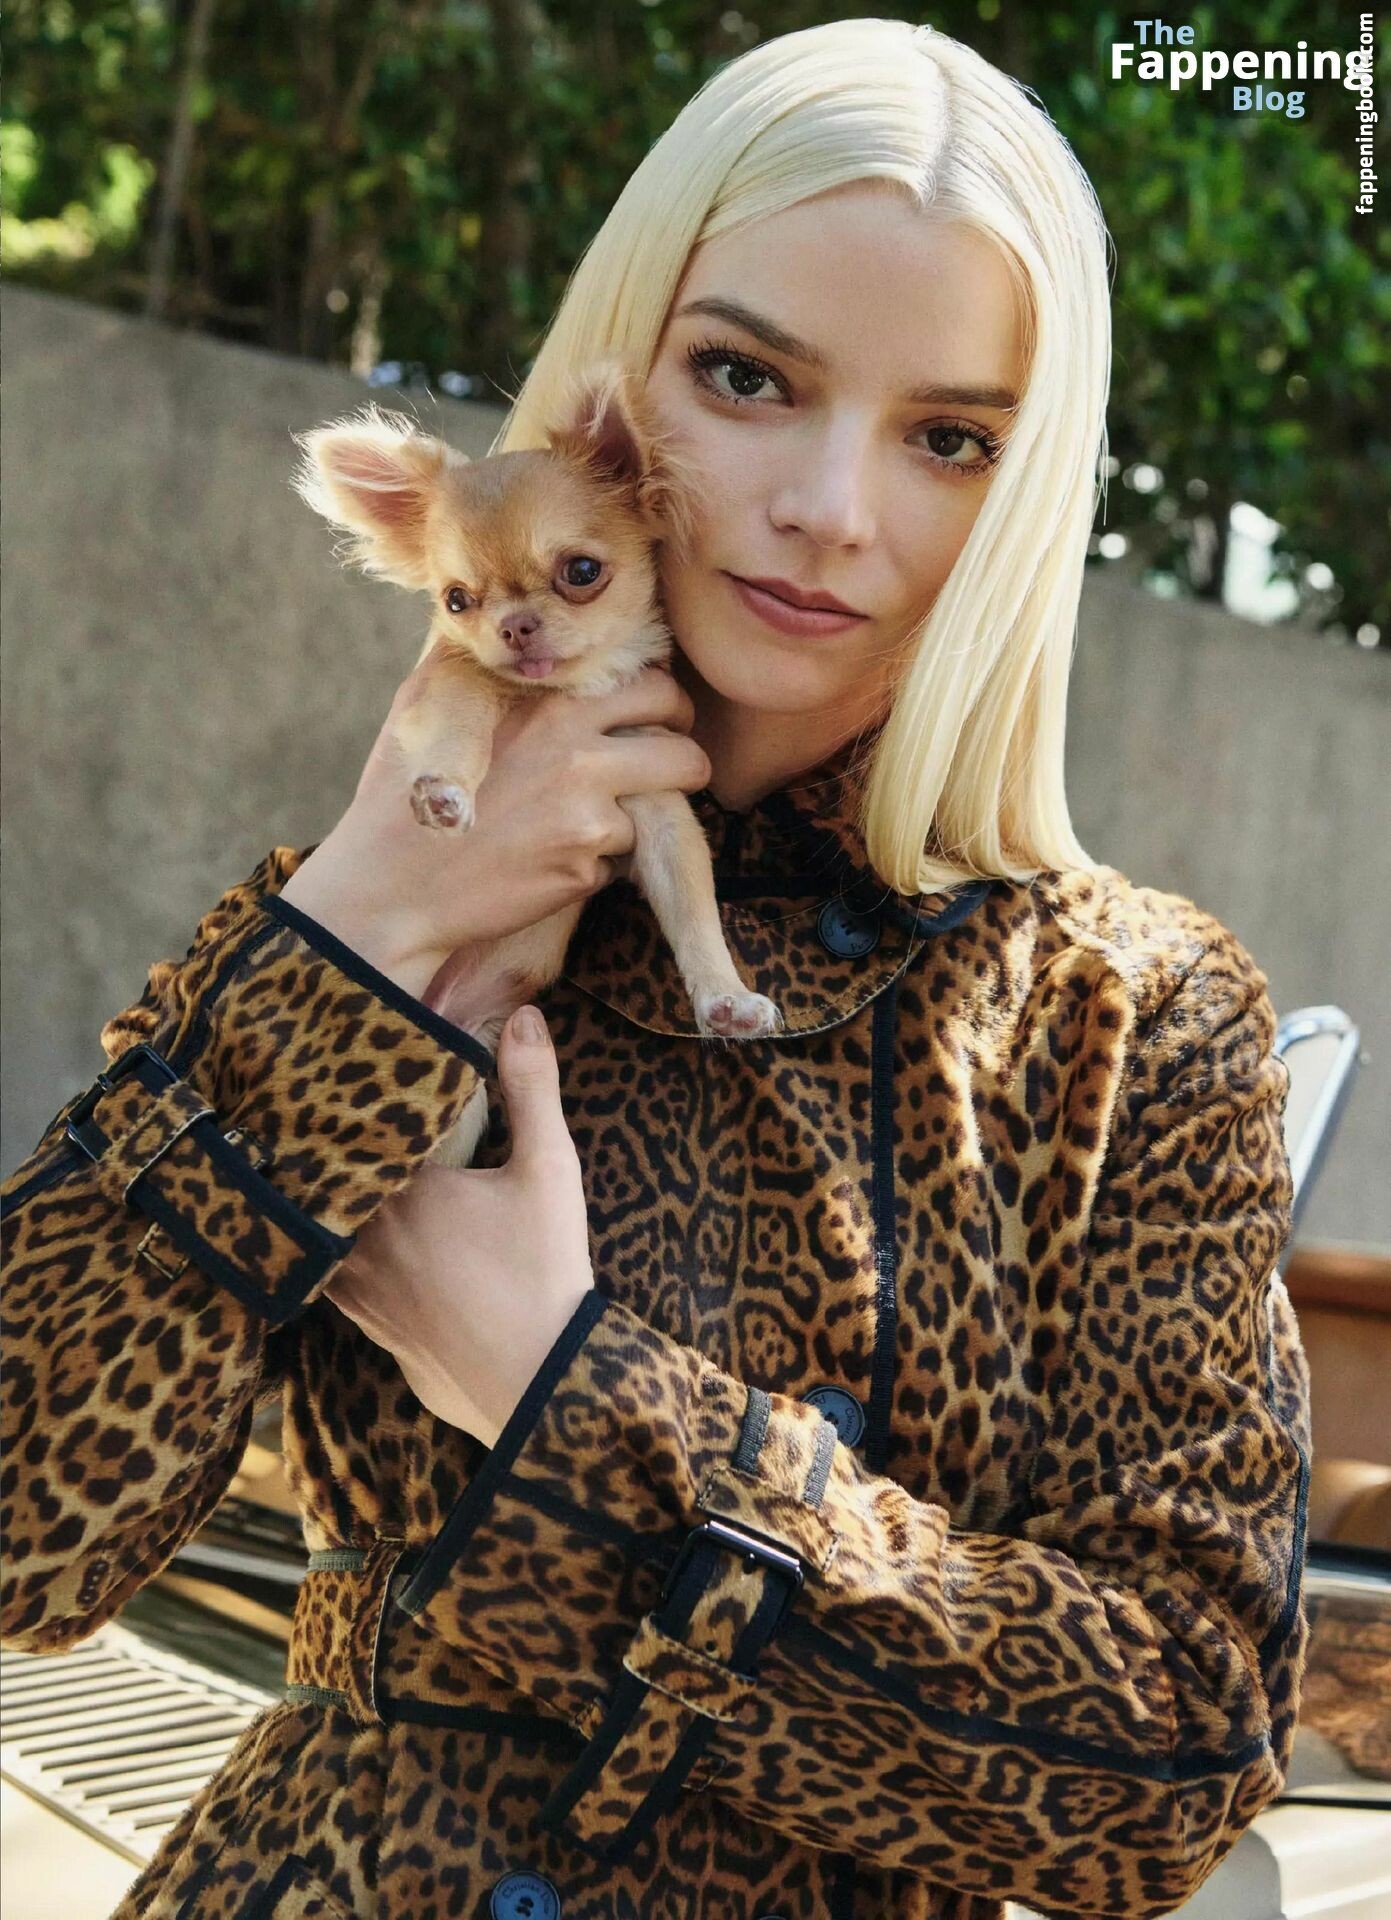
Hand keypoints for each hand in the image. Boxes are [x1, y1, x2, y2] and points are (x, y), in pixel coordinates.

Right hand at [278, 651, 711, 998]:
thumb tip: (493, 617)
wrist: (389, 890)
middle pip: (683, 747)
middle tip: (662, 766)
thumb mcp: (428, 697)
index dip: (660, 701)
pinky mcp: (583, 871)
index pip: (652, 683)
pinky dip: (603, 862)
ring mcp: (586, 817)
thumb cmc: (400, 791)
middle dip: (683, 758)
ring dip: (644, 814)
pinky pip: (623, 859)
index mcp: (549, 702)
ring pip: (662, 808)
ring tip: (605, 816)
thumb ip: (474, 652)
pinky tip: (555, 858)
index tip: (651, 714)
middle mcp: (577, 754)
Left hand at [322, 1004, 593, 1447]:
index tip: (334, 1065)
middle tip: (304, 1102)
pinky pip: (322, 1274)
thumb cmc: (546, 1270)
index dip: (349, 1098)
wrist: (537, 1380)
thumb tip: (525, 1016)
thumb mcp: (549, 1170)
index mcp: (403, 1186)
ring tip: (309, 1162)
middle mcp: (364, 1233)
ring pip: (316, 1224)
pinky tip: (329, 1233)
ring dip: (319, 1197)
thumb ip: (532, 1088)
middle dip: (325, 1143)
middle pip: (327, 1172)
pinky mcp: (363, 1321)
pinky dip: (323, 1248)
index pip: (359, 1126)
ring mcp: (356, 1283)